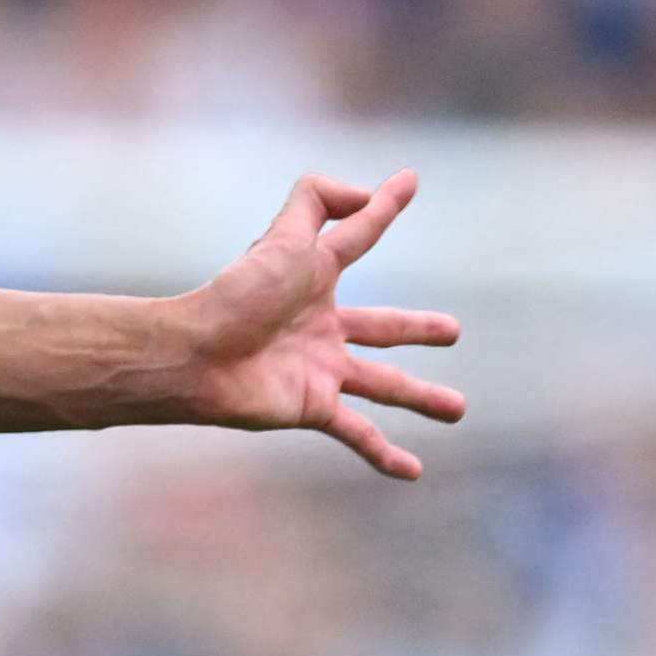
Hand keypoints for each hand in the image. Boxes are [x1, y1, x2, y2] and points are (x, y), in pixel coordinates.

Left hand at [151, 171, 466, 476]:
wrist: (198, 354)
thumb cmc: (238, 295)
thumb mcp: (282, 236)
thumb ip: (318, 201)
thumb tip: (371, 191)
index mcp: (316, 278)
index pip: (359, 237)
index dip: (381, 209)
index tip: (408, 184)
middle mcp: (323, 326)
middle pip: (383, 328)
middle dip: (417, 329)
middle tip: (453, 332)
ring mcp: (322, 370)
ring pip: (384, 384)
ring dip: (422, 397)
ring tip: (457, 409)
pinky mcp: (314, 407)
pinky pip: (357, 433)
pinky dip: (385, 453)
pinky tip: (412, 472)